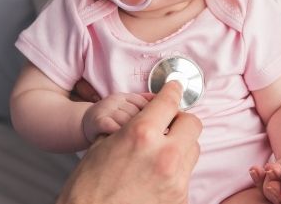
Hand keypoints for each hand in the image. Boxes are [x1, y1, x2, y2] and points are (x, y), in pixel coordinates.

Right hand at [56, 81, 201, 203]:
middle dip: (180, 121)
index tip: (174, 88)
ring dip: (180, 146)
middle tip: (168, 125)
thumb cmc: (88, 188)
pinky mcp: (180, 199)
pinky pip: (185, 175)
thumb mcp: (102, 146)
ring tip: (159, 154)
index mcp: (141, 135)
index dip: (172, 91)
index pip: (169, 102)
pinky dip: (174, 172)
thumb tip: (144, 118)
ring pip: (192, 150)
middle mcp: (164, 155)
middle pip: (192, 124)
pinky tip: (156, 176)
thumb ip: (128, 128)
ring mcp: (175, 179)